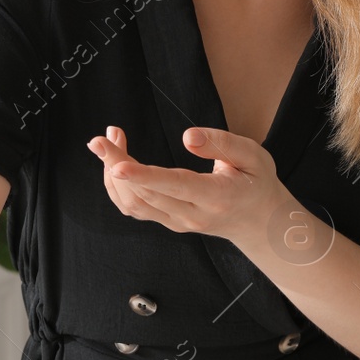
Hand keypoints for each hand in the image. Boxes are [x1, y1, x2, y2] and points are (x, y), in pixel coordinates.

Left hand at [86, 124, 289, 246]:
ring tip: (108, 140)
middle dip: (116, 164)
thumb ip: (223, 143)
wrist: (259, 223)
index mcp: (216, 197)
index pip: (174, 186)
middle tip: (100, 137)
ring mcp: (177, 222)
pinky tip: (113, 162)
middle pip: (144, 193)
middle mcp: (192, 215)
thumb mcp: (254, 157)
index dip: (143, 176)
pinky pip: (134, 208)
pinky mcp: (168, 221)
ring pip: (134, 203)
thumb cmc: (256, 183)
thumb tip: (187, 136)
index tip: (117, 165)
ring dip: (113, 172)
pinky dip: (117, 186)